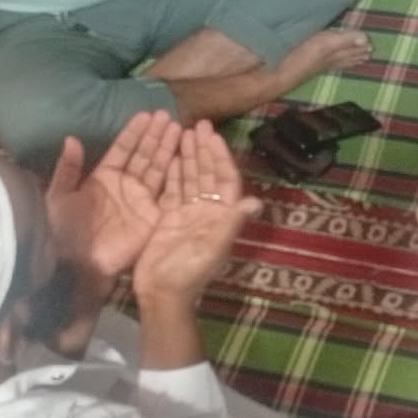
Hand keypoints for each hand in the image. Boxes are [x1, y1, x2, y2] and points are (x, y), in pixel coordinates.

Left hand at [45, 112, 184, 281]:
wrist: (76, 264)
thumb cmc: (63, 230)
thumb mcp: (59, 197)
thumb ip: (68, 168)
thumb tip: (72, 138)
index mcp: (103, 178)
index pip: (123, 149)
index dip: (134, 132)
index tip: (146, 114)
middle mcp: (125, 185)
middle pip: (143, 155)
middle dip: (155, 135)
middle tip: (167, 115)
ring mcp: (141, 200)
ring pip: (157, 168)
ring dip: (166, 148)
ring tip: (177, 128)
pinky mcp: (153, 216)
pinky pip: (166, 191)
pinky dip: (174, 174)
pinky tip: (183, 156)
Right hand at [132, 122, 260, 308]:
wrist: (161, 293)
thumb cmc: (190, 271)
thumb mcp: (213, 247)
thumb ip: (232, 222)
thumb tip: (255, 200)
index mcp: (222, 217)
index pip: (224, 180)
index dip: (220, 157)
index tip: (213, 135)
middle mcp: (207, 211)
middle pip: (207, 174)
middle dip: (203, 150)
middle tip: (197, 124)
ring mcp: (187, 214)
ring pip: (190, 178)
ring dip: (187, 156)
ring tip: (182, 132)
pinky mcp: (168, 218)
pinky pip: (172, 190)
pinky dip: (172, 173)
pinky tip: (168, 155)